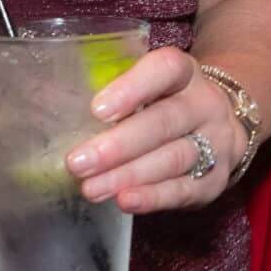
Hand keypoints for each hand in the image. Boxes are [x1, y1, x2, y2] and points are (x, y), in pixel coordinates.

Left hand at [62, 46, 243, 213]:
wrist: (221, 128)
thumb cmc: (167, 105)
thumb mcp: (151, 88)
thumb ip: (114, 95)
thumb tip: (48, 103)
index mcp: (185, 73)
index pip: (165, 69)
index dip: (132, 87)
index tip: (97, 109)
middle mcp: (205, 104)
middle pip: (165, 121)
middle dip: (119, 145)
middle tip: (78, 163)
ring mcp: (216, 141)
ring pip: (174, 157)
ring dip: (129, 175)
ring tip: (91, 188)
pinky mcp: (216, 178)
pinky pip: (185, 189)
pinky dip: (154, 197)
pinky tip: (125, 201)